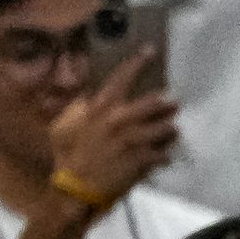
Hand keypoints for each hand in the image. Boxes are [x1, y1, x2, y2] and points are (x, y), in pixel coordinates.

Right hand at [46, 52, 177, 205]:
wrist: (78, 187)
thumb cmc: (70, 154)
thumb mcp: (66, 125)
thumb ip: (80, 107)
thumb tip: (89, 92)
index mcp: (99, 109)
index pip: (121, 79)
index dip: (137, 63)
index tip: (151, 51)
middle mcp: (117, 121)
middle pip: (153, 103)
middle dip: (166, 104)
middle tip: (173, 104)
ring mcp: (131, 140)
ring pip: (165, 128)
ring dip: (170, 129)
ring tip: (171, 130)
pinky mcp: (141, 159)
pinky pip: (163, 153)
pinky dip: (165, 154)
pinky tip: (163, 156)